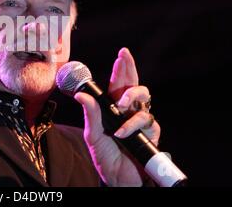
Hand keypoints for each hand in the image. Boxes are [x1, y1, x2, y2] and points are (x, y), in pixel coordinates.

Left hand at [74, 47, 160, 185]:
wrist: (119, 179)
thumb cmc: (105, 156)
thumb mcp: (93, 135)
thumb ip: (91, 115)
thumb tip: (80, 95)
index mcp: (114, 109)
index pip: (119, 84)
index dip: (122, 68)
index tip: (123, 52)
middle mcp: (129, 112)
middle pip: (135, 85)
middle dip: (130, 69)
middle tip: (124, 58)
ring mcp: (141, 122)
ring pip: (144, 98)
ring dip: (131, 98)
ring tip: (119, 106)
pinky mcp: (150, 134)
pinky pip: (147, 121)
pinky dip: (132, 125)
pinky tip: (122, 133)